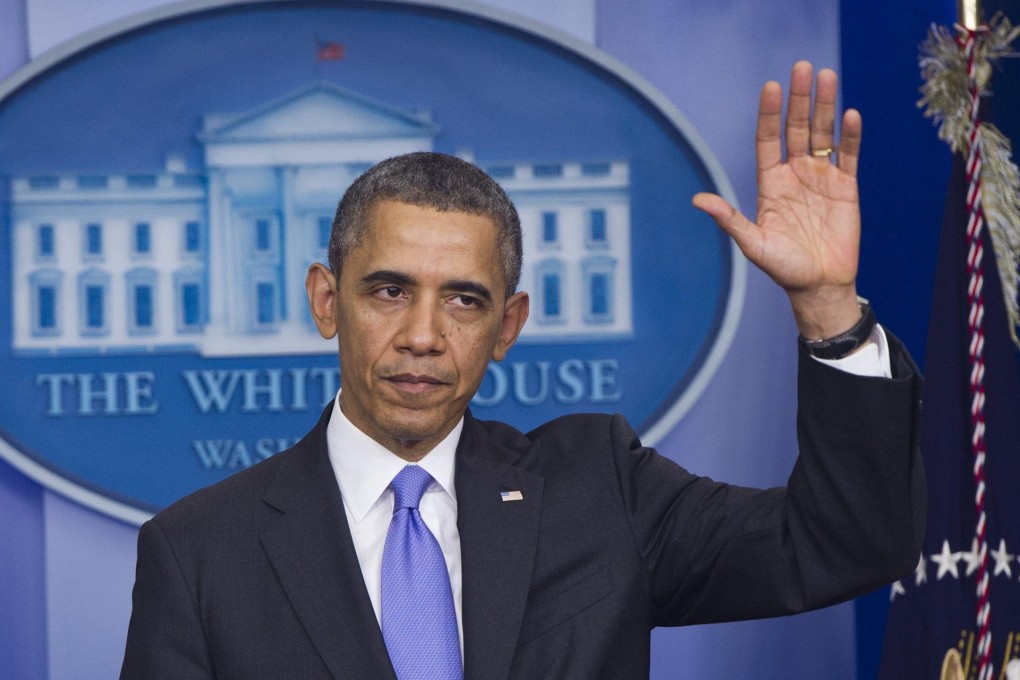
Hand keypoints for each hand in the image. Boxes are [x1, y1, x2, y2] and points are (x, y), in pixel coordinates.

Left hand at [693, 61, 862, 338]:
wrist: (819, 287)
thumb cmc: (782, 268)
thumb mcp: (752, 243)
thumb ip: (729, 220)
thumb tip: (697, 200)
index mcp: (770, 183)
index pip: (768, 139)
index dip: (769, 114)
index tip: (771, 87)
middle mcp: (794, 174)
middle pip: (797, 128)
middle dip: (799, 99)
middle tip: (803, 67)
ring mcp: (821, 178)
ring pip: (824, 134)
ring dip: (825, 106)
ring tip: (827, 77)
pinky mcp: (847, 188)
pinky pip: (848, 156)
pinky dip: (850, 136)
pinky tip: (851, 115)